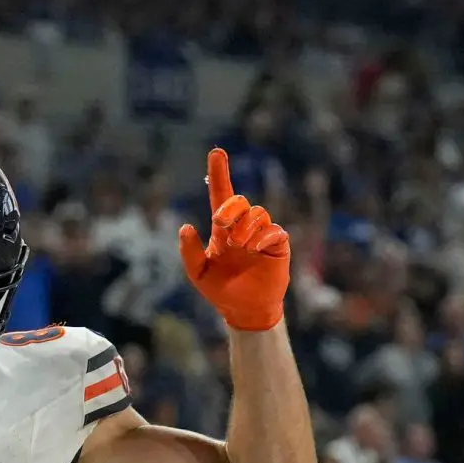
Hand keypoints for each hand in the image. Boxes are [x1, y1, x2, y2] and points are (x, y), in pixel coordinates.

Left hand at [179, 149, 290, 330]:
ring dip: (245, 228)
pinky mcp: (278, 245)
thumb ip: (190, 251)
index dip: (219, 173)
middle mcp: (242, 227)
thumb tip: (185, 227)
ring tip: (239, 247)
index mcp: (223, 229)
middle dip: (230, 208)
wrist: (244, 310)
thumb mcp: (198, 273)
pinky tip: (254, 249)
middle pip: (239, 201)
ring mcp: (261, 234)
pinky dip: (262, 237)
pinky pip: (274, 230)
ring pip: (257, 214)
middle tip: (220, 224)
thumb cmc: (220, 289)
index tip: (216, 152)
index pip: (221, 195)